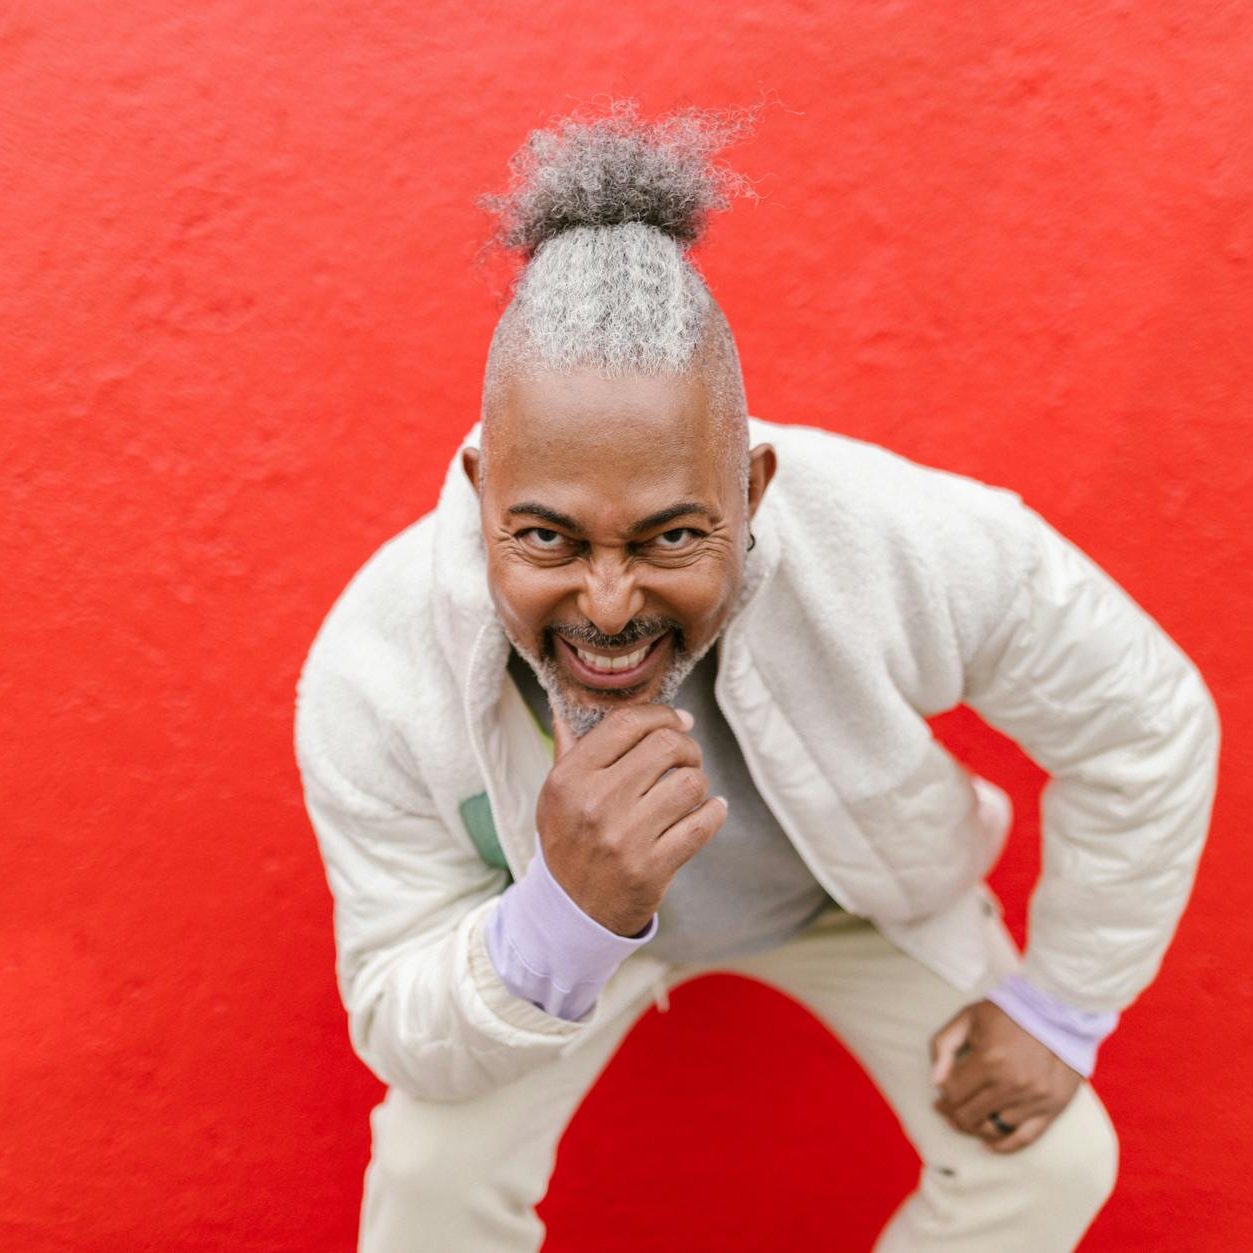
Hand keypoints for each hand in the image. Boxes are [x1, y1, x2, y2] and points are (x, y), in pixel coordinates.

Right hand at [535, 704, 727, 936]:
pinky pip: (703, 823)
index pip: (625, 724)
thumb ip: (568, 749)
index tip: (678, 719)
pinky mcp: (651, 867)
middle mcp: (595, 804)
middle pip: (664, 746)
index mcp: (569, 779)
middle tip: (687, 757)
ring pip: (689, 783)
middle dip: (687, 746)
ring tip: (691, 789)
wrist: (571, 911)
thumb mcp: (555, 795)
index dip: (661, 714)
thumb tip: (569, 707)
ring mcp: (625, 837)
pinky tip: (710, 810)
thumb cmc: (569, 842)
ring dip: (699, 781)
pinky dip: (714, 812)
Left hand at [929, 999, 1082, 1152]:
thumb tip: (934, 1082)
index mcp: (990, 1059)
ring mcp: (1034, 1099)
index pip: (953, 1092)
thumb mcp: (969, 1016)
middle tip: (944, 1109)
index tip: (940, 1090)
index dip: (942, 1093)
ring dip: (973, 1127)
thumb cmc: (1010, 1011)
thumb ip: (944, 1044)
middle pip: (969, 1114)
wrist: (1060, 1011)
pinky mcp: (1053, 1108)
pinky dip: (1004, 1146)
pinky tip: (988, 1145)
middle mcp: (1012, 1084)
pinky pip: (1025, 1138)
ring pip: (992, 1129)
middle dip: (951, 1113)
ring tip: (963, 1121)